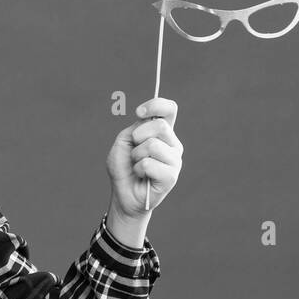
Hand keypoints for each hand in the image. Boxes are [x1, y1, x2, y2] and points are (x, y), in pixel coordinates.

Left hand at [106, 97, 182, 218]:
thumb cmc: (124, 167)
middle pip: (160, 126)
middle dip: (138, 135)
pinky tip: (141, 176)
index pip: (169, 109)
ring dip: (136, 155)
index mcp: (163, 132)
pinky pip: (149, 164)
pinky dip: (138, 169)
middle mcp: (173, 143)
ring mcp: (175, 160)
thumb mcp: (124, 142)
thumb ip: (136, 128)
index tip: (139, 112)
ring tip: (137, 165)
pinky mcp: (172, 176)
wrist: (123, 193)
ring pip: (152, 145)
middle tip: (134, 150)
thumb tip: (150, 121)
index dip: (156, 105)